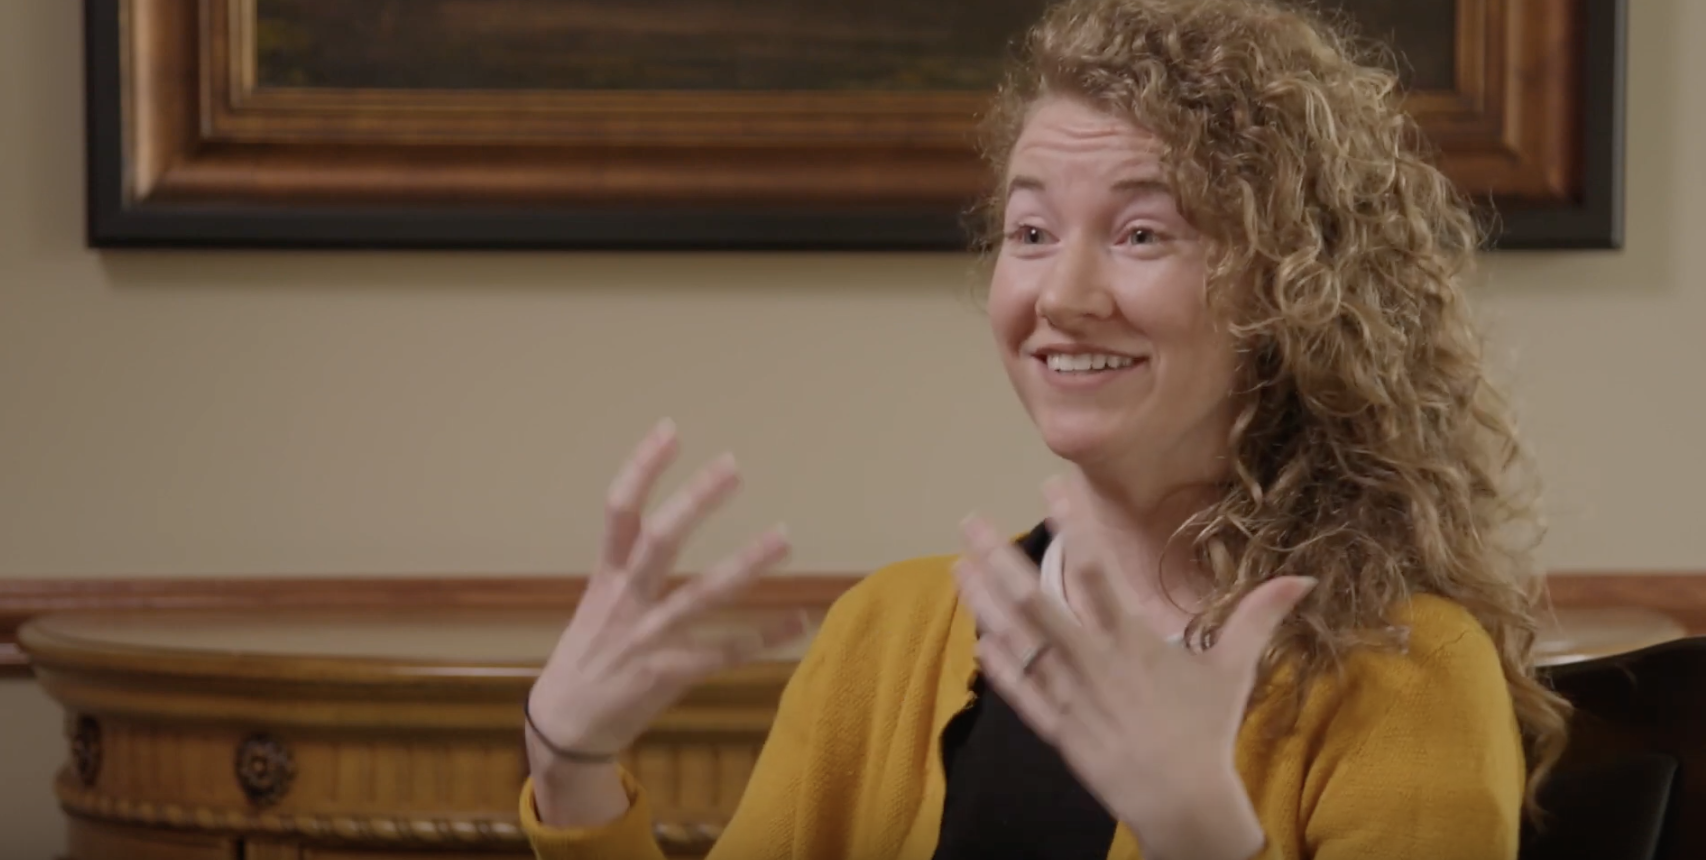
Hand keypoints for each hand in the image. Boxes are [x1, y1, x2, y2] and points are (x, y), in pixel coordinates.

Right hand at [528, 420, 804, 762]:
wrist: (565, 728)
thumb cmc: (589, 655)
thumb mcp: (597, 601)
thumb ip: (628, 564)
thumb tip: (666, 516)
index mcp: (606, 576)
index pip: (619, 510)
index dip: (642, 468)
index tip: (671, 429)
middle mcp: (624, 600)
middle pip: (659, 540)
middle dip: (694, 501)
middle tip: (733, 466)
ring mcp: (646, 638)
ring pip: (701, 594)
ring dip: (746, 563)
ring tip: (785, 536)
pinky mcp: (666, 675)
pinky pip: (723, 653)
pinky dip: (764, 637)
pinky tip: (799, 621)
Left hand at [952, 479, 1314, 859]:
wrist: (1184, 806)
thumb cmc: (1207, 732)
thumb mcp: (1234, 670)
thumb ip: (1259, 617)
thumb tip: (1304, 578)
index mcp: (1133, 641)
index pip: (1097, 571)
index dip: (1072, 526)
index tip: (1052, 486)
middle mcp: (1094, 663)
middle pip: (1036, 602)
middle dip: (1000, 560)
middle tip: (970, 521)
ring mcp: (1069, 696)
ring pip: (1017, 643)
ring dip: (985, 604)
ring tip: (958, 566)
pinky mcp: (1056, 729)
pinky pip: (1019, 693)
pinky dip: (998, 667)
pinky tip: (977, 638)